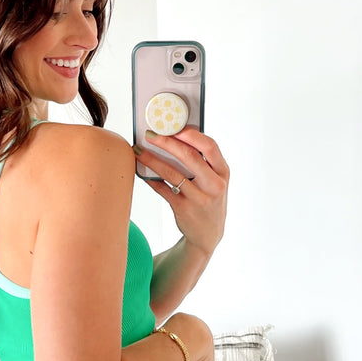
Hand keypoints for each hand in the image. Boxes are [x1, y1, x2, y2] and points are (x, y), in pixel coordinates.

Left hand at [134, 127, 229, 256]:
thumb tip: (174, 137)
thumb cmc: (209, 199)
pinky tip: (141, 171)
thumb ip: (202, 162)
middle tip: (150, 134)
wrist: (208, 234)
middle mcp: (214, 185)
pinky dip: (151, 179)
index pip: (210, 147)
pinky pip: (163, 189)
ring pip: (172, 173)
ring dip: (152, 160)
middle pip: (190, 157)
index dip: (191, 134)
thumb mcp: (215, 181)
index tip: (174, 126)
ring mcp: (199, 198)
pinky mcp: (183, 209)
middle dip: (167, 143)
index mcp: (223, 172)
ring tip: (138, 151)